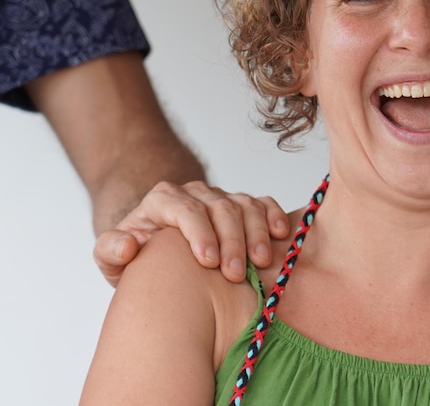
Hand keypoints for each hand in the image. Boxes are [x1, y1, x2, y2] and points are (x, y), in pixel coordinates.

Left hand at [93, 180, 289, 285]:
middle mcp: (195, 194)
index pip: (186, 210)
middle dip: (231, 241)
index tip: (208, 262)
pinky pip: (263, 203)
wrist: (157, 246)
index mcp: (163, 200)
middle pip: (220, 208)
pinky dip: (274, 216)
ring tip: (261, 262)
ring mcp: (221, 198)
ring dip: (256, 233)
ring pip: (245, 205)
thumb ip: (110, 251)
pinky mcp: (242, 205)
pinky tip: (280, 235)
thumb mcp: (111, 258)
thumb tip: (128, 245)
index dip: (200, 234)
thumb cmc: (138, 256)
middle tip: (235, 275)